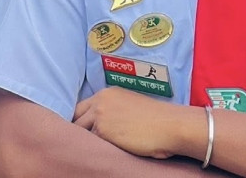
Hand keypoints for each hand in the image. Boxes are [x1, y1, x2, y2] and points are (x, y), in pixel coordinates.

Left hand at [73, 87, 202, 159]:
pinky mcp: (103, 131)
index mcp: (107, 93)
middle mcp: (100, 101)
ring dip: (86, 141)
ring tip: (94, 150)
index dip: (81, 121)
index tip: (82, 131)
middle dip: (78, 131)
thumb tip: (98, 125)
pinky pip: (90, 143)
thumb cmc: (156, 119)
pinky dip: (95, 149)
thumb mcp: (130, 105)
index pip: (81, 108)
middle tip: (83, 144)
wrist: (170, 125)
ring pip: (81, 132)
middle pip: (75, 119)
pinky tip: (103, 152)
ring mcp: (100, 115)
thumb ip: (111, 109)